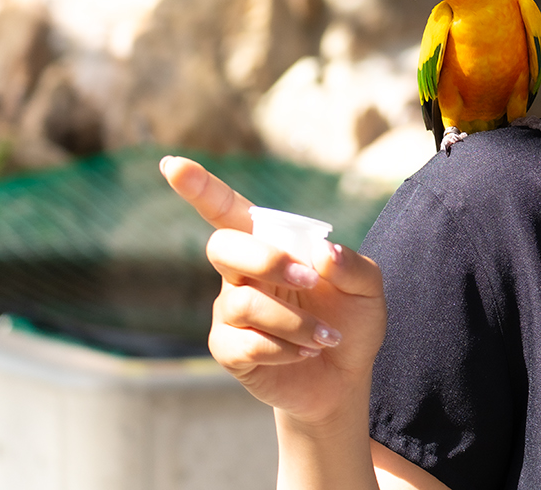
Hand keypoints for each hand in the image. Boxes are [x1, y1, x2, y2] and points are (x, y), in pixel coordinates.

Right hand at [160, 156, 386, 427]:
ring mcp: (230, 311)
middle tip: (310, 280)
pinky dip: (283, 349)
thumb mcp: (368, 288)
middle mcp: (241, 272)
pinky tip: (304, 353)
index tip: (172, 165)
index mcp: (270, 244)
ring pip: (243, 303)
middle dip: (265, 260)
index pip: (227, 210)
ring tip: (326, 337)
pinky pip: (244, 344)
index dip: (199, 188)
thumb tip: (323, 252)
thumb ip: (353, 265)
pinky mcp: (229, 349)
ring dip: (293, 321)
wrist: (344, 376)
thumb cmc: (350, 319)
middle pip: (223, 247)